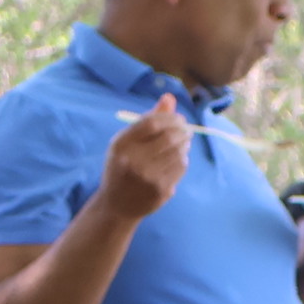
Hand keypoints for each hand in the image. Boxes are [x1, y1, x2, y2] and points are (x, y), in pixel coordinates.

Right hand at [98, 99, 189, 221]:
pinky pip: (181, 168)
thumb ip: (148, 119)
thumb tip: (170, 98)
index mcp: (121, 145)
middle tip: (186, 130)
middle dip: (182, 130)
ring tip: (182, 143)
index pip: (151, 123)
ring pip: (178, 152)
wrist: (117, 205)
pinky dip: (183, 160)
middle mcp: (133, 161)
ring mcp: (148, 177)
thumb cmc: (123, 167)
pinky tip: (177, 160)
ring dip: (184, 144)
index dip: (170, 118)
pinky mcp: (160, 190)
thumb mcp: (127, 142)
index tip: (179, 118)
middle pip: (168, 137)